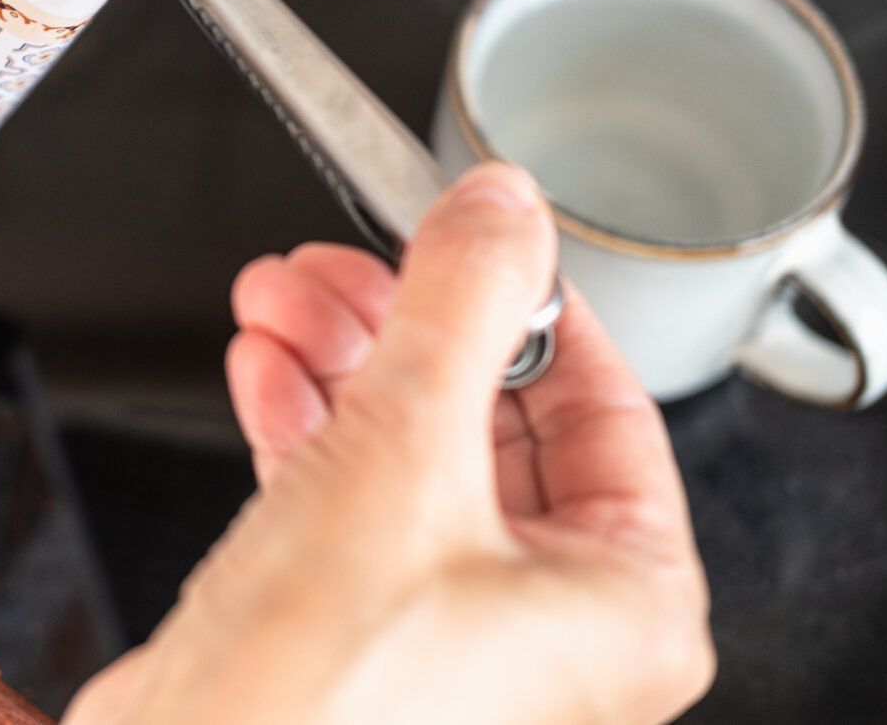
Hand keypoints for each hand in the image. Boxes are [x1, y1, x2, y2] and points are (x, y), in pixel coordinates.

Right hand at [65, 162, 713, 724]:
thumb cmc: (324, 693)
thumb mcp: (405, 448)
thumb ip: (459, 304)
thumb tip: (502, 210)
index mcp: (625, 603)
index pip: (608, 409)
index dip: (529, 306)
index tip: (472, 236)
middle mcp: (550, 628)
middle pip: (492, 423)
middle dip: (400, 325)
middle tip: (340, 259)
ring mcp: (446, 632)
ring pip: (408, 453)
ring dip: (337, 359)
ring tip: (278, 294)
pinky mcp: (351, 631)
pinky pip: (344, 500)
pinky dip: (302, 423)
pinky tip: (262, 364)